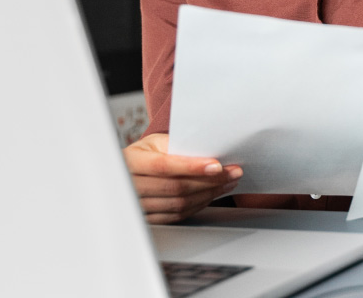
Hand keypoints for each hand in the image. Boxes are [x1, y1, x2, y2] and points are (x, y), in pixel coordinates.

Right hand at [122, 133, 242, 223]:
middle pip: (175, 187)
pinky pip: (178, 215)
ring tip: (228, 182)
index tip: (217, 165)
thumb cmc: (147, 153)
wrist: (129, 172)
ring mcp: (138, 206)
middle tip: (233, 172)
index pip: (164, 166)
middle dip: (209, 181)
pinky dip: (199, 205)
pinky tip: (212, 194)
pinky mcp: (149, 218)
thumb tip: (211, 151)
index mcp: (130, 162)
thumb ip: (178, 147)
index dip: (192, 167)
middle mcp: (130, 186)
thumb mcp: (157, 143)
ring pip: (179, 204)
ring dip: (209, 194)